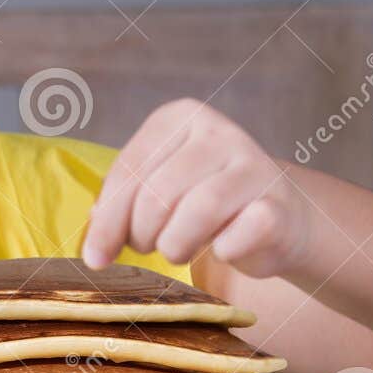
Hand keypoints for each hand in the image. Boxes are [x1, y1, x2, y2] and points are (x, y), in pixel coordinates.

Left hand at [82, 99, 315, 278]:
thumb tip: (92, 243)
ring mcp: (254, 165)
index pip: (130, 169)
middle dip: (141, 234)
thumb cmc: (206, 205)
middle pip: (158, 194)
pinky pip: (236, 238)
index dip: (108, 219)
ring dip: (175, 245)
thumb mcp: (160, 189)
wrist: (280, 219)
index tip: (95, 256)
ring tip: (177, 250)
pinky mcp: (278, 206)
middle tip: (148, 247)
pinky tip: (223, 249)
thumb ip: (123, 204)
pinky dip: (222, 253)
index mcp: (182, 116)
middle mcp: (219, 132)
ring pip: (197, 212)